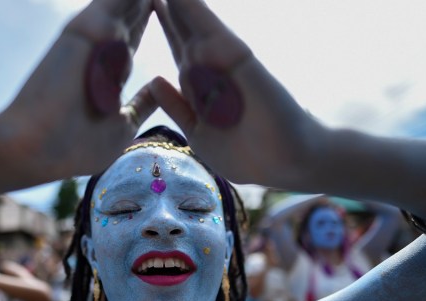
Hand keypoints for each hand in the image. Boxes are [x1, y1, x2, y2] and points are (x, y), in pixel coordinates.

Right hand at [0, 0, 157, 179]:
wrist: (37, 147)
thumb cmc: (76, 146)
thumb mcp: (122, 126)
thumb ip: (141, 104)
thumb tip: (156, 89)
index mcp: (111, 68)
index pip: (138, 31)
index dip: (158, 16)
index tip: (181, 5)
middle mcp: (103, 46)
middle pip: (135, 8)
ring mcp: (93, 34)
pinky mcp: (84, 27)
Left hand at [152, 0, 327, 187]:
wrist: (286, 161)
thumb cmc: (245, 155)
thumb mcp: (198, 132)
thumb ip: (178, 107)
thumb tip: (155, 81)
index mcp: (199, 84)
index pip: (177, 46)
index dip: (161, 23)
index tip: (140, 5)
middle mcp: (209, 66)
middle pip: (180, 27)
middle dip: (164, 5)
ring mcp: (221, 58)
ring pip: (190, 19)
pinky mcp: (235, 55)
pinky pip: (207, 24)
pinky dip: (192, 6)